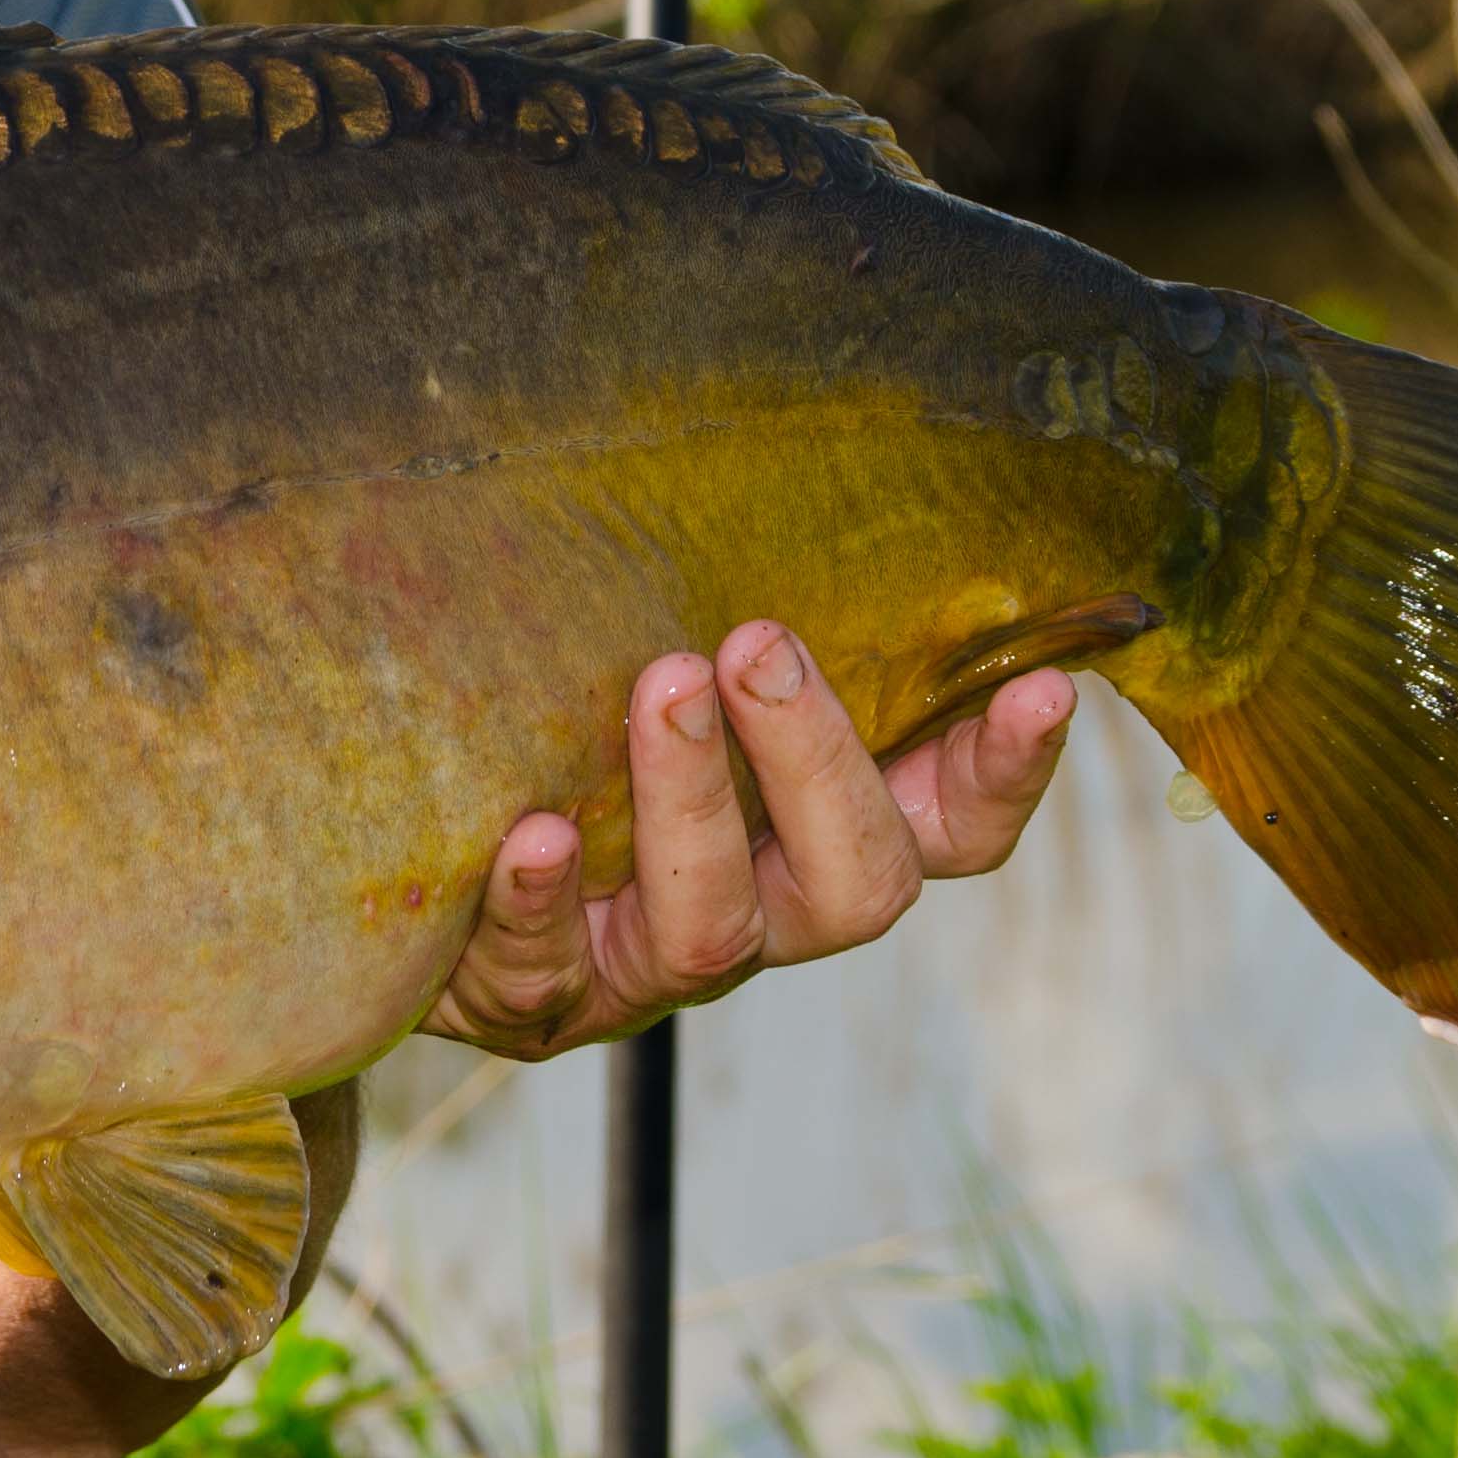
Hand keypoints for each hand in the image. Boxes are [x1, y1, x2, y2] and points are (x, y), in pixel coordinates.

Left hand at [422, 620, 1073, 1059]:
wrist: (418, 853)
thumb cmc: (574, 726)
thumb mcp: (669, 663)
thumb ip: (742, 618)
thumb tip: (786, 456)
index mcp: (819, 837)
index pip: (954, 827)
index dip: (1007, 772)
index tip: (1039, 683)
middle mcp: (763, 911)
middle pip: (858, 881)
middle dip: (818, 760)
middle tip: (757, 643)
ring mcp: (651, 967)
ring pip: (713, 926)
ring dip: (693, 802)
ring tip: (659, 686)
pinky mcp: (539, 1000)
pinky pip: (547, 972)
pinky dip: (540, 903)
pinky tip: (534, 835)